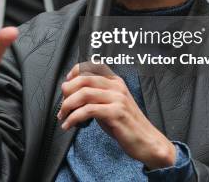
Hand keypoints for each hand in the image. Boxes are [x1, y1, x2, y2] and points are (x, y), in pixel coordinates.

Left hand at [58, 63, 175, 169]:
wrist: (147, 141)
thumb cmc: (126, 124)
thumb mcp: (111, 104)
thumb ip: (96, 96)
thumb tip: (72, 94)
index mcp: (115, 81)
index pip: (92, 66)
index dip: (75, 72)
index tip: (66, 84)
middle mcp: (116, 86)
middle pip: (84, 79)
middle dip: (67, 92)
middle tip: (62, 105)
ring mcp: (117, 99)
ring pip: (84, 94)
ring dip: (67, 106)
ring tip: (63, 116)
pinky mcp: (116, 113)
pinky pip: (88, 111)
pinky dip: (74, 118)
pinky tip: (69, 125)